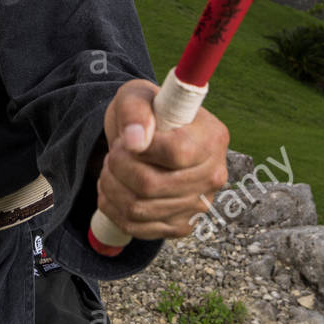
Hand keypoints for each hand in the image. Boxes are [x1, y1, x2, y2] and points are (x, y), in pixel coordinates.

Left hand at [96, 79, 228, 239]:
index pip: (175, 153)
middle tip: (113, 153)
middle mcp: (213, 175)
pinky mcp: (180, 226)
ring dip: (111, 187)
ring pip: (139, 208)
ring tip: (110, 168)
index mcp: (212, 138)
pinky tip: (113, 188)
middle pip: (151, 185)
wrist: (147, 139)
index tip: (128, 139)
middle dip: (118, 167)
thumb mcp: (136, 96)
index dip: (140, 149)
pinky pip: (136, 227)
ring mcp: (199, 205)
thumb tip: (135, 141)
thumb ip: (134, 110)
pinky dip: (113, 208)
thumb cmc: (146, 113)